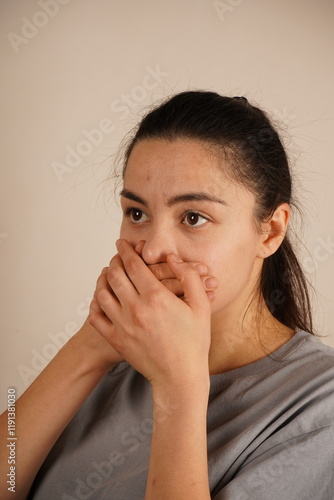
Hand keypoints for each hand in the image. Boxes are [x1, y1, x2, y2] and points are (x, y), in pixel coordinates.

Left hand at [89, 239, 212, 386]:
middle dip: (115, 260)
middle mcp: (135, 309)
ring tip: (108, 273)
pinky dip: (95, 303)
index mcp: (156, 297)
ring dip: (103, 279)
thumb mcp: (201, 306)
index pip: (134, 265)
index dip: (127, 251)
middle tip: (117, 255)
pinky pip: (96, 317)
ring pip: (102, 293)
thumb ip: (189, 278)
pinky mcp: (116, 339)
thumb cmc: (194, 342)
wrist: (180, 377)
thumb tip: (173, 258)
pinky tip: (101, 298)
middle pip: (115, 275)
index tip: (123, 243)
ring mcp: (123, 325)